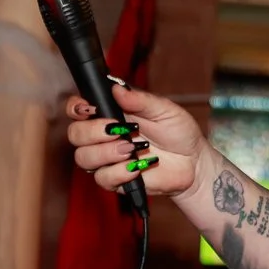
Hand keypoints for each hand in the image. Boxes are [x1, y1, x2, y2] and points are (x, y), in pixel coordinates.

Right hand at [65, 83, 208, 198]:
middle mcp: (103, 137)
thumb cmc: (179, 132)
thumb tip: (117, 88)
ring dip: (106, 152)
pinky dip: (120, 171)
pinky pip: (102, 178)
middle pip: (75, 134)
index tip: (89, 108)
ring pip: (83, 157)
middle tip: (118, 130)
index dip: (76, 108)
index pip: (78, 109)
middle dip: (93, 131)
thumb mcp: (164, 110)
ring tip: (132, 148)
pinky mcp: (114, 179)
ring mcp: (107, 159)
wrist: (194, 161)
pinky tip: (137, 167)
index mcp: (111, 115)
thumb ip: (140, 100)